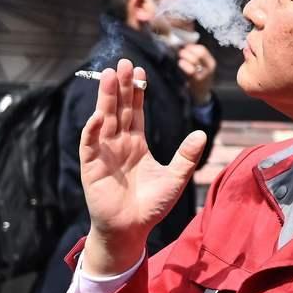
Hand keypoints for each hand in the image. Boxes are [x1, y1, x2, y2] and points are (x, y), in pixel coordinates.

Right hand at [79, 60, 207, 275]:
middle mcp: (118, 144)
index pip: (135, 112)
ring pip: (103, 120)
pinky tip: (99, 115)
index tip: (140, 72)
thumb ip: (187, 156)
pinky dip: (93, 130)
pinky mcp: (92, 167)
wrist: (132, 229)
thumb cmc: (153, 205)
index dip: (136, 93)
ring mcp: (103, 154)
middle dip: (120, 86)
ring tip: (108, 76)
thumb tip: (202, 134)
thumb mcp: (176, 178)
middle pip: (118, 109)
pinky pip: (90, 145)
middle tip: (123, 63)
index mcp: (136, 144)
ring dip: (104, 99)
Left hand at [177, 43, 216, 104]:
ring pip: (195, 60)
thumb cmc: (198, 78)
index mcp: (210, 61)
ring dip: (185, 57)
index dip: (191, 47)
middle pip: (199, 53)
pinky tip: (180, 63)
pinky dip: (184, 65)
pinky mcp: (198, 80)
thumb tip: (181, 45)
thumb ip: (194, 56)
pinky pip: (191, 70)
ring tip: (180, 59)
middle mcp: (209, 67)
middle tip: (180, 53)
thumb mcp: (201, 66)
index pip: (202, 49)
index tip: (183, 48)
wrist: (201, 94)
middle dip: (187, 51)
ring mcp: (204, 73)